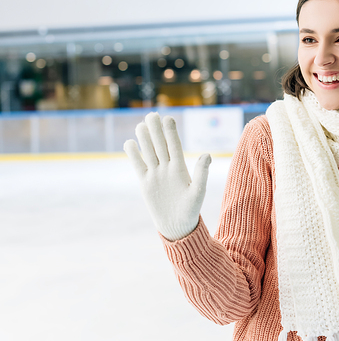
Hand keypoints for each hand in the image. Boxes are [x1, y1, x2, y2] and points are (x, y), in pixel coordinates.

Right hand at [124, 112, 210, 240]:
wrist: (176, 226)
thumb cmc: (190, 210)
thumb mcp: (198, 192)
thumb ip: (201, 173)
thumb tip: (207, 154)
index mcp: (180, 168)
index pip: (174, 146)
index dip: (171, 133)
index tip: (168, 118)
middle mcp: (167, 168)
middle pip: (160, 145)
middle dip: (156, 131)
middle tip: (152, 114)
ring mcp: (155, 174)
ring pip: (148, 152)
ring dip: (144, 139)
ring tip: (140, 124)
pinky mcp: (145, 183)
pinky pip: (138, 166)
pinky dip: (133, 155)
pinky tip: (129, 143)